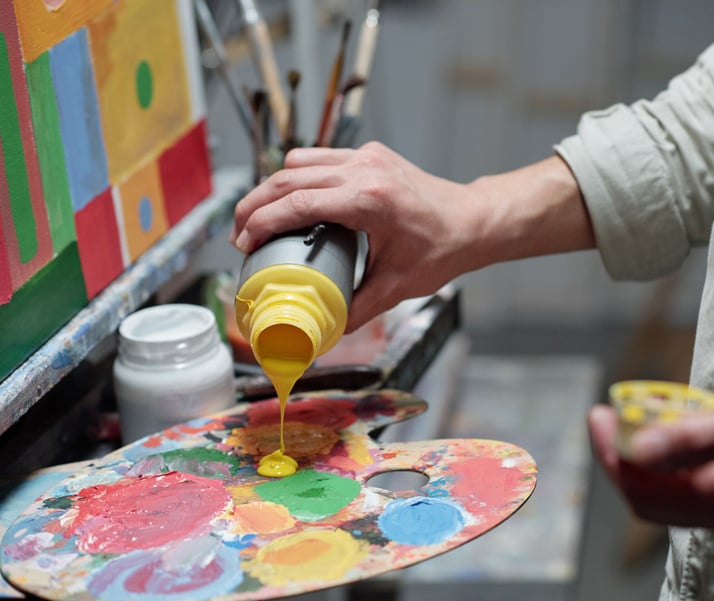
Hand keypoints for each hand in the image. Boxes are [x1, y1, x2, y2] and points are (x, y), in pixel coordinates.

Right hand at [231, 142, 593, 332]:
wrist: (473, 221)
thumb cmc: (442, 250)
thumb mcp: (397, 287)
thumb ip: (357, 310)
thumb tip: (322, 332)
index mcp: (369, 199)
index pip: (298, 203)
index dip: (262, 221)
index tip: (242, 243)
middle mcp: (364, 169)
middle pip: (288, 177)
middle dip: (255, 204)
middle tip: (239, 235)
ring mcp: (366, 157)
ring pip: (300, 162)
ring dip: (272, 187)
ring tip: (258, 219)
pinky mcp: (369, 154)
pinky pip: (319, 158)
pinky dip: (297, 177)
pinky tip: (289, 201)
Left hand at [588, 367, 713, 540]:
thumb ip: (696, 438)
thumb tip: (638, 449)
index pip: (644, 492)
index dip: (612, 455)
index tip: (598, 414)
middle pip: (655, 497)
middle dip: (625, 456)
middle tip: (611, 413)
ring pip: (677, 492)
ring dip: (652, 457)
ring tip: (642, 414)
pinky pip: (701, 486)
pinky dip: (681, 459)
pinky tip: (683, 427)